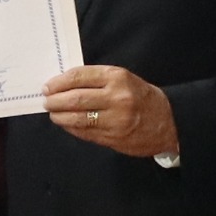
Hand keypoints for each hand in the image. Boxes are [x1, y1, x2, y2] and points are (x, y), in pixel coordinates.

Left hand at [44, 65, 177, 160]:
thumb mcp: (124, 79)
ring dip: (59, 116)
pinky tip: (66, 124)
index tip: (48, 86)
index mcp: (117, 78)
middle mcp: (116, 98)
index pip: (79, 77)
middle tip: (47, 101)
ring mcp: (114, 120)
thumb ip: (97, 80)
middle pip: (74, 99)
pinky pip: (84, 132)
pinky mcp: (113, 138)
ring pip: (76, 118)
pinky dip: (71, 128)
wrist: (168, 122)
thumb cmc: (142, 97)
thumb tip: (64, 84)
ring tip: (53, 113)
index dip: (58, 82)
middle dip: (54, 101)